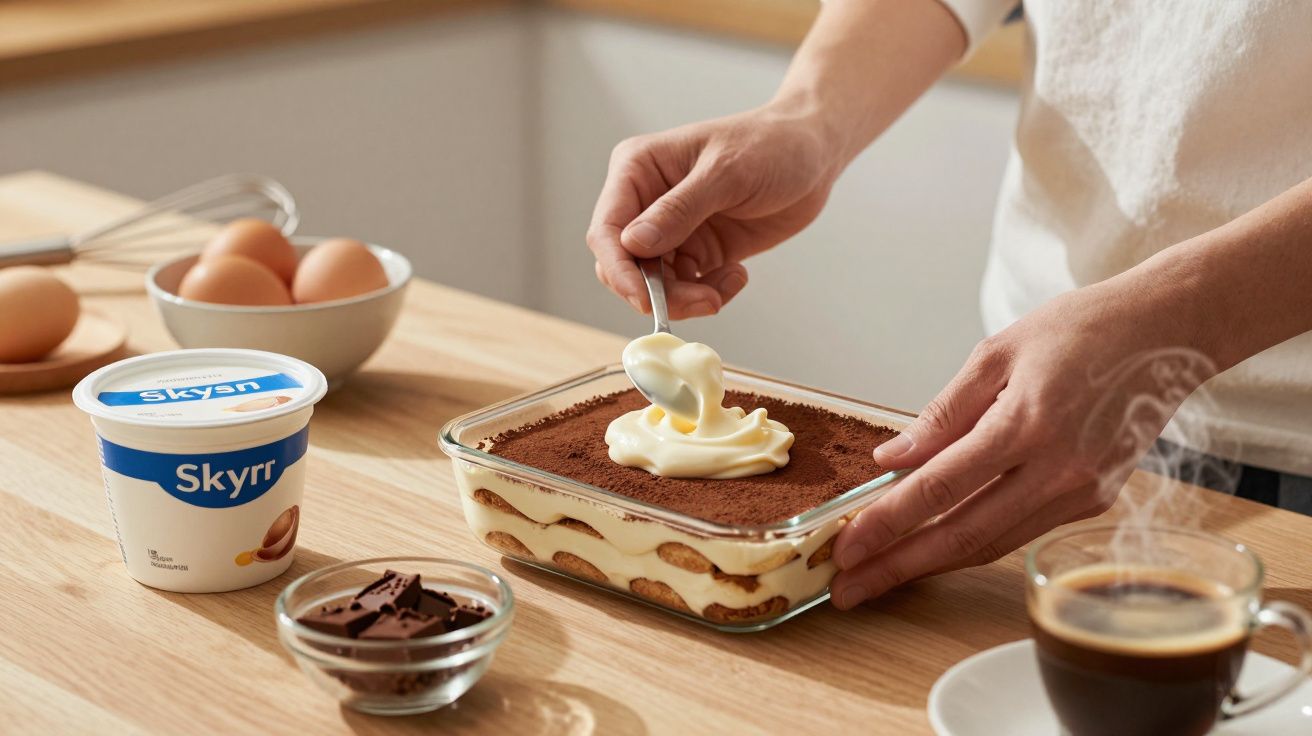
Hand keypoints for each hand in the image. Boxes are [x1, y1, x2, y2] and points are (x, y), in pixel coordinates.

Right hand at [588, 104, 839, 318]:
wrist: (814, 153)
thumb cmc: (770, 144)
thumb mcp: (726, 174)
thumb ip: (679, 210)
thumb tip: (632, 244)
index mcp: (638, 170)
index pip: (607, 230)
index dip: (619, 270)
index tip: (644, 300)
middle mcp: (647, 203)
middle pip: (626, 266)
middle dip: (658, 292)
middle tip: (703, 301)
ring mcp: (672, 230)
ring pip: (656, 285)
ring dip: (688, 297)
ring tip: (727, 287)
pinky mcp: (699, 251)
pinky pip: (688, 288)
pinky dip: (710, 293)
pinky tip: (738, 275)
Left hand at [828, 274, 1216, 609]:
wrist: (1167, 331)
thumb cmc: (1081, 330)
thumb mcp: (996, 353)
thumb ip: (942, 414)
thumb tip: (892, 459)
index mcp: (1027, 423)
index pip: (939, 488)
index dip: (887, 523)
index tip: (846, 547)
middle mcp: (1058, 469)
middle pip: (963, 535)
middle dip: (898, 567)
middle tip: (848, 589)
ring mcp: (1082, 492)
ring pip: (992, 544)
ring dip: (931, 566)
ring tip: (880, 576)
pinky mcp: (1095, 502)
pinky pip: (1019, 532)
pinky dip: (973, 543)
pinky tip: (934, 548)